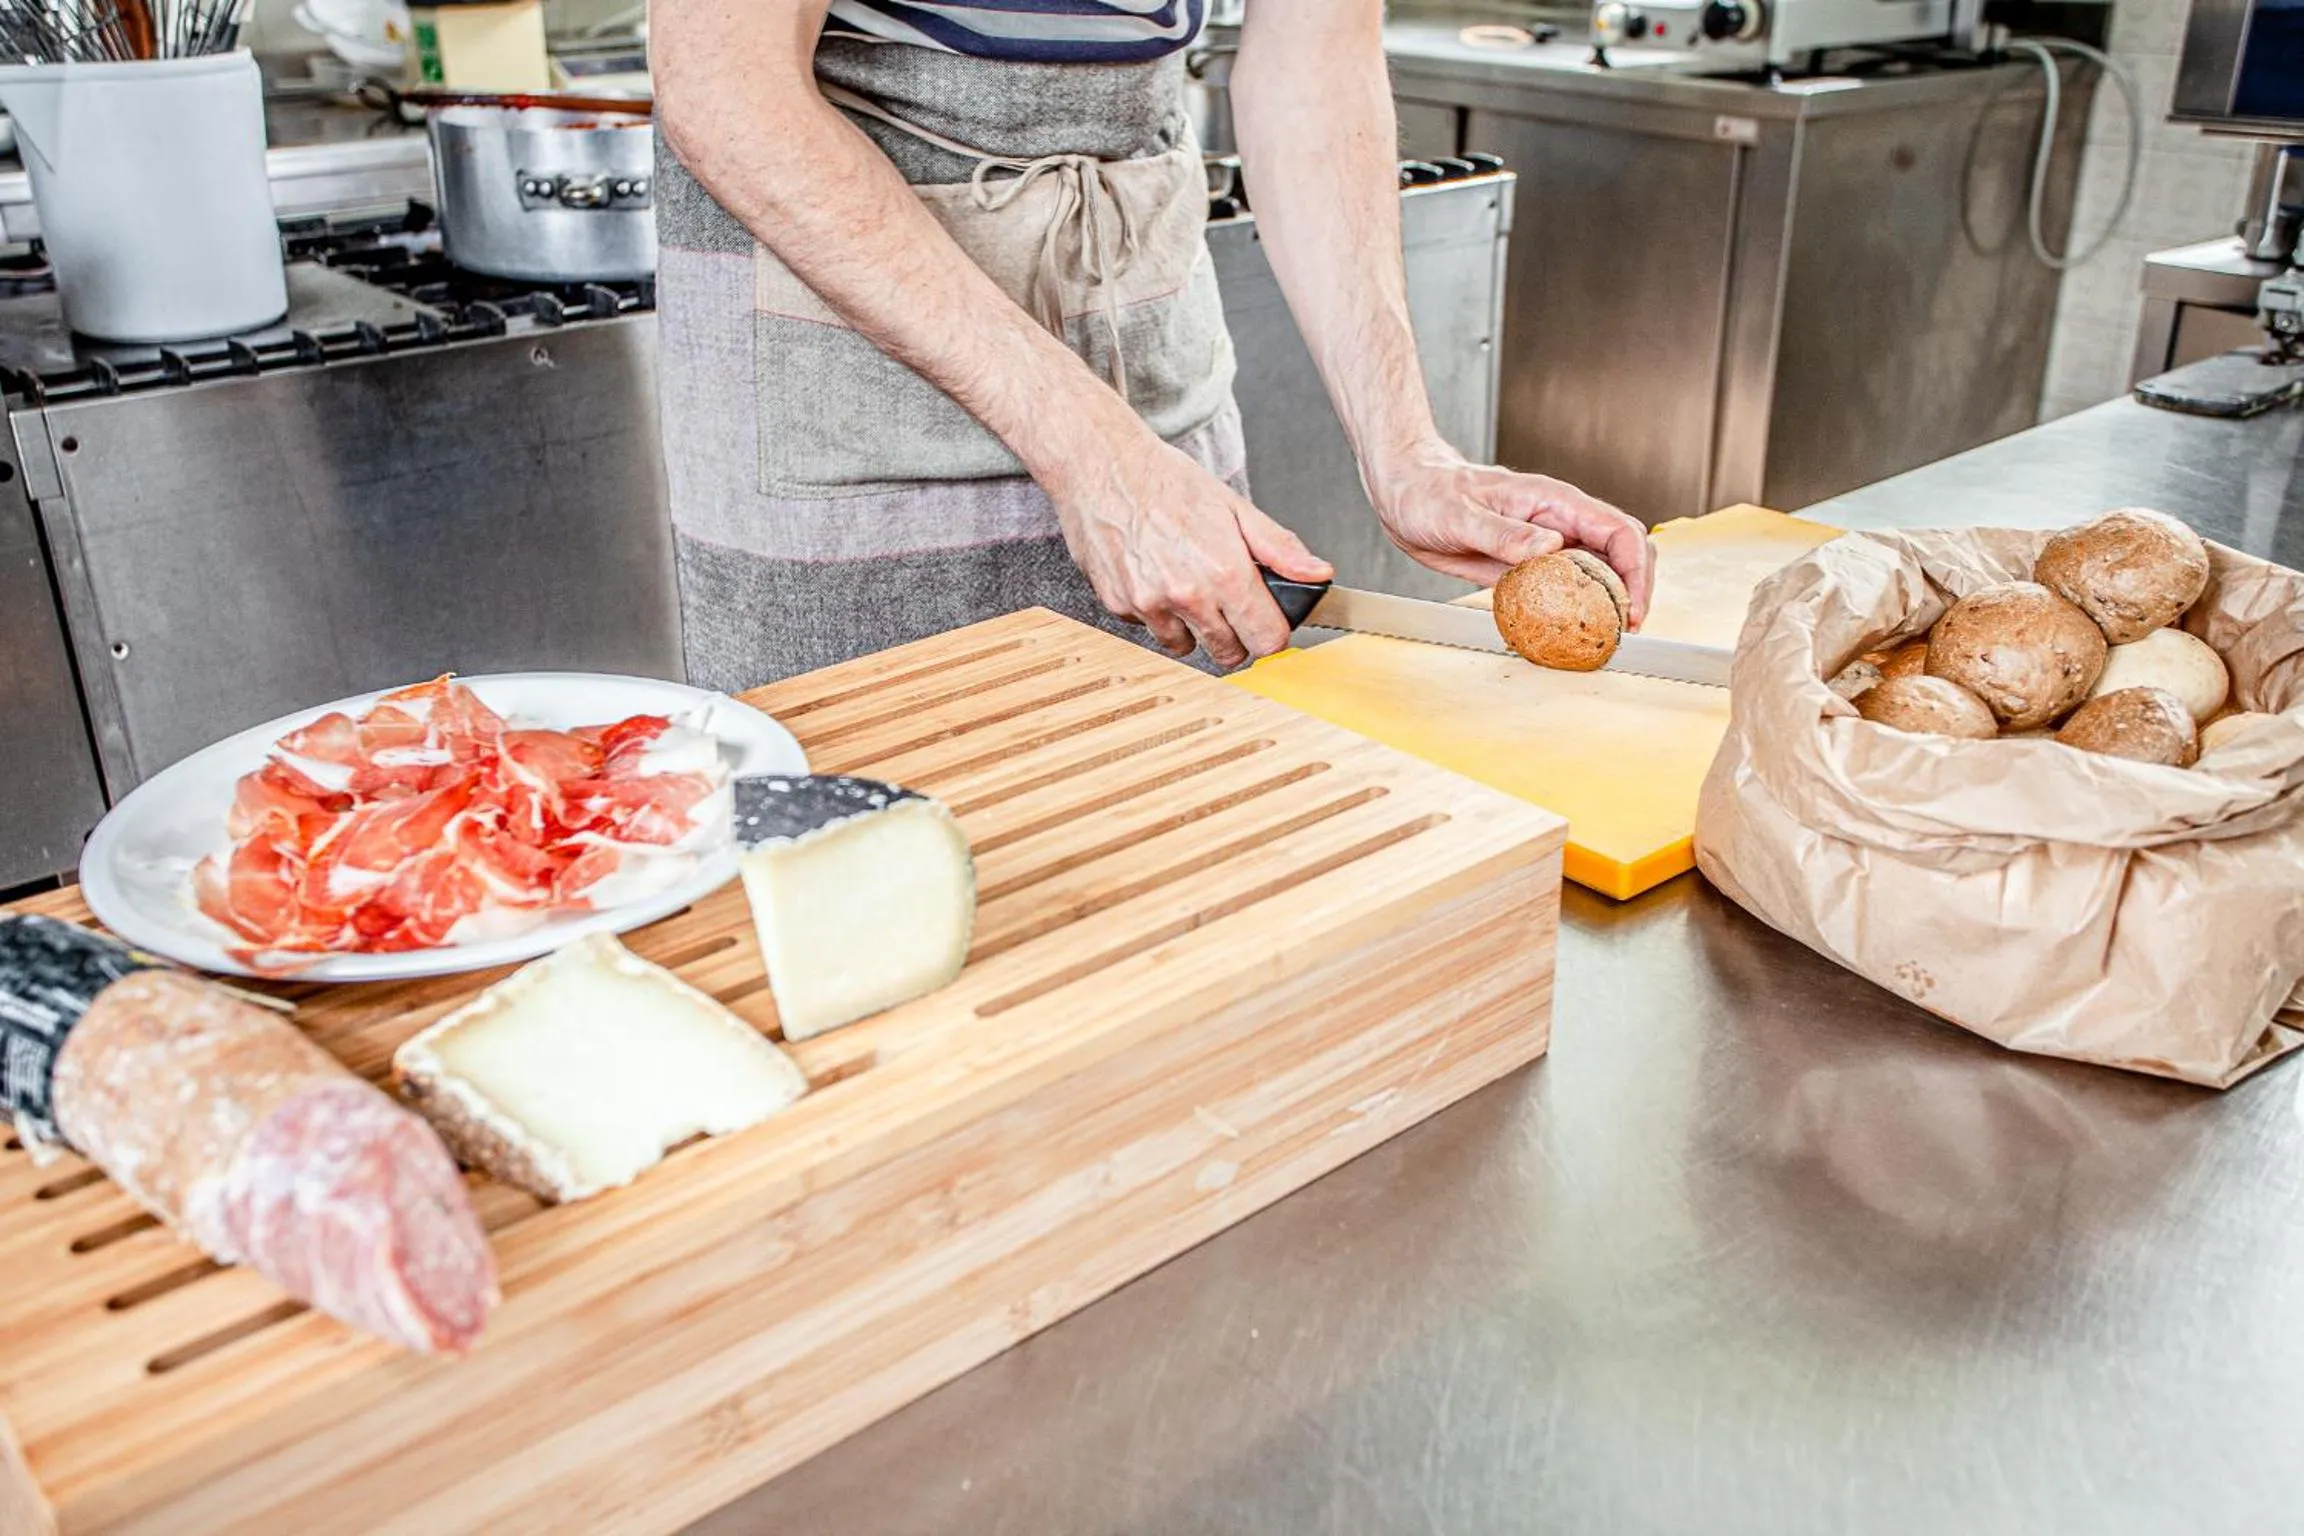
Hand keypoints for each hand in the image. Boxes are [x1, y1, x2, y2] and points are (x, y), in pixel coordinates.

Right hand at [1047, 425, 1332, 668]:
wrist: (1101, 466)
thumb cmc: (1167, 481)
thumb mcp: (1234, 507)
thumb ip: (1279, 548)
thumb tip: (1319, 573)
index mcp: (1225, 572)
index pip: (1267, 640)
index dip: (1271, 631)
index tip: (1264, 618)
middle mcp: (1187, 595)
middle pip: (1229, 654)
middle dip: (1235, 635)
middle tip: (1227, 602)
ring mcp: (1149, 604)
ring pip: (1185, 647)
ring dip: (1192, 627)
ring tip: (1186, 584)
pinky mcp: (1119, 605)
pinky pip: (1150, 628)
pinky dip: (1157, 612)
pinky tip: (1155, 576)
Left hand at [1370, 448, 1656, 625]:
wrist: (1406, 493)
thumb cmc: (1429, 492)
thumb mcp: (1461, 516)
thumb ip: (1506, 534)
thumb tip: (1552, 547)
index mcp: (1555, 502)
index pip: (1619, 532)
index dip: (1635, 572)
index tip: (1630, 610)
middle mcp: (1560, 521)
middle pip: (1623, 553)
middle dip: (1633, 591)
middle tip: (1624, 632)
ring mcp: (1549, 542)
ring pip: (1600, 571)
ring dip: (1609, 602)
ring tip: (1604, 636)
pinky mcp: (1530, 562)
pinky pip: (1566, 585)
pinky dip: (1576, 607)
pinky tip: (1569, 630)